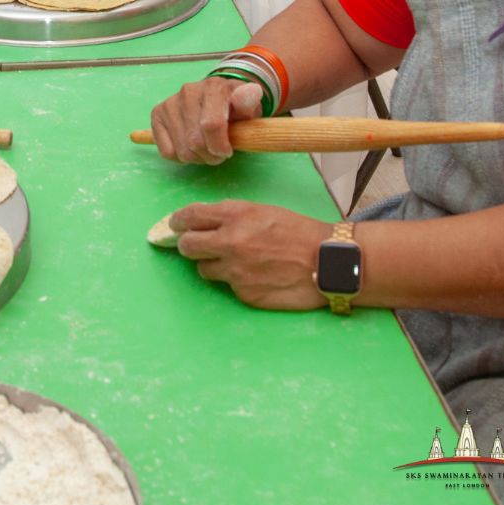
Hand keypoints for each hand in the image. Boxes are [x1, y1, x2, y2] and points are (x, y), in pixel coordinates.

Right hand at [149, 78, 260, 163]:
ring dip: (197, 158)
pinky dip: (180, 156)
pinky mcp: (157, 115)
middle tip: (219, 152)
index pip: (212, 125)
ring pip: (182, 151)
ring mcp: (170, 103)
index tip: (228, 151)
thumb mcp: (249, 105)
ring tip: (206, 148)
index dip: (220, 146)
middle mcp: (188, 92)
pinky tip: (190, 146)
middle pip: (196, 142)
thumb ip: (250, 101)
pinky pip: (167, 151)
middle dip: (211, 155)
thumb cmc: (235, 107)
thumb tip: (253, 92)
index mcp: (213, 88)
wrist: (217, 96)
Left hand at [171, 201, 330, 310]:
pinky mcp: (244, 294)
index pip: (189, 216)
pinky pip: (229, 287)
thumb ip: (231, 216)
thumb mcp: (263, 210)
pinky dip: (238, 282)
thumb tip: (203, 222)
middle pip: (187, 246)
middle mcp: (230, 242)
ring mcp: (236, 271)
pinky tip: (257, 276)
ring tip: (239, 262)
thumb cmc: (298, 232)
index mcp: (235, 216)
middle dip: (189, 245)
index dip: (178, 221)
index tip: (175, 225)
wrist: (328, 261)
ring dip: (214, 266)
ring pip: (204, 270)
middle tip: (198, 246)